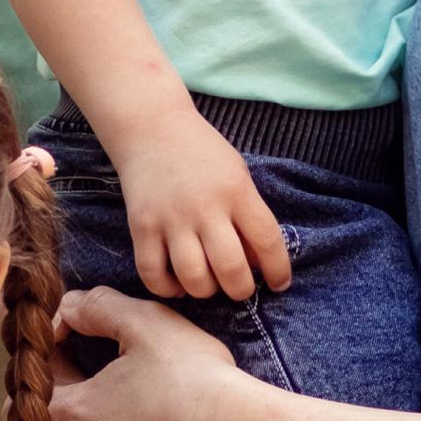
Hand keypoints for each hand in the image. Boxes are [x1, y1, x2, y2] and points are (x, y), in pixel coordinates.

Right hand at [111, 102, 290, 302]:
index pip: (267, 241)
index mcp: (236, 191)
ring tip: (209, 283)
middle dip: (241, 290)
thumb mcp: (238, 175)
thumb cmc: (203, 153)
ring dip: (206, 292)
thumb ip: (249, 215)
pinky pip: (153, 274)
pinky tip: (177, 283)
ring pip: (193, 279)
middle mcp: (204, 207)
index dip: (278, 270)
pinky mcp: (141, 227)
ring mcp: (170, 219)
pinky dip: (167, 289)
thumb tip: (258, 264)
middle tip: (239, 288)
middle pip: (231, 268)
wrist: (152, 128)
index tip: (279, 283)